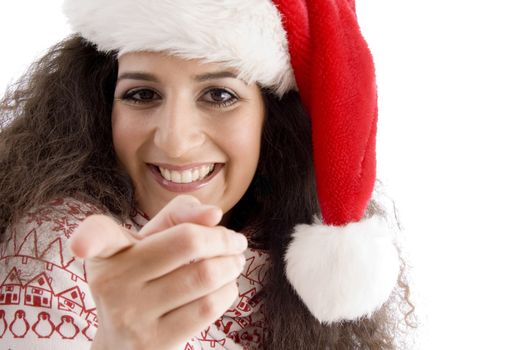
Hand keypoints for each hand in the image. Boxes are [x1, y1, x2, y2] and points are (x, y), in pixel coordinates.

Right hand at [69, 195, 247, 349]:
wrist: (124, 343)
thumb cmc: (144, 277)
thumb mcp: (150, 242)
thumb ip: (180, 215)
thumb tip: (213, 215)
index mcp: (108, 252)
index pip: (96, 237)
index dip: (87, 237)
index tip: (81, 246)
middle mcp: (113, 283)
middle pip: (188, 242)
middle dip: (224, 238)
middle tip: (235, 241)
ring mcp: (132, 317)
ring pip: (205, 275)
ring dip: (232, 264)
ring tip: (234, 262)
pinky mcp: (155, 343)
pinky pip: (209, 307)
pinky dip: (228, 290)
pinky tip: (225, 287)